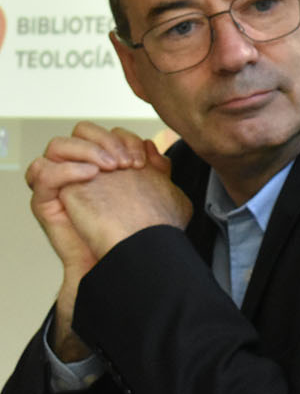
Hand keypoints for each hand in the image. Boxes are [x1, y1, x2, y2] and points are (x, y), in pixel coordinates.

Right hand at [25, 122, 166, 359]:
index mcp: (109, 167)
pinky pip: (40, 171)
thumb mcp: (164, 195)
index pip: (108, 133)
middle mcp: (84, 172)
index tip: (142, 160)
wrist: (129, 262)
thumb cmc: (144, 233)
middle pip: (81, 131)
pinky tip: (90, 176)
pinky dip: (64, 168)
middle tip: (124, 163)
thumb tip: (153, 149)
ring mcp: (63, 185)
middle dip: (105, 140)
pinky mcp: (47, 201)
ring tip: (108, 168)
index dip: (126, 139)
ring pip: (57, 146)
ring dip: (85, 150)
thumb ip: (160, 170)